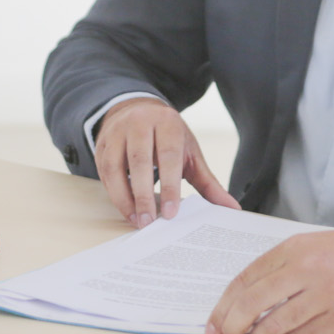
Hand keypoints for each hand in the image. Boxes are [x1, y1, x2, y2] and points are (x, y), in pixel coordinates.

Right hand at [95, 97, 237, 225]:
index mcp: (167, 122)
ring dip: (124, 198)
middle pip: (139, 161)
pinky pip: (104, 172)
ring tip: (137, 221)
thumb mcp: (190, 153)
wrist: (138, 111)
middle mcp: (139, 123)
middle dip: (143, 195)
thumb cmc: (168, 137)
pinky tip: (126, 209)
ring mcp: (117, 132)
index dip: (170, 185)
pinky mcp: (102, 144)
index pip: (168, 155)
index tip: (171, 213)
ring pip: (115, 167)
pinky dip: (114, 193)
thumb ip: (208, 182)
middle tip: (149, 222)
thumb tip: (231, 208)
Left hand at [205, 218, 333, 333]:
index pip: (244, 280)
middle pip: (252, 305)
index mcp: (295, 248)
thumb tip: (242, 303)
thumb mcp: (313, 245)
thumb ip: (279, 268)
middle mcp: (308, 269)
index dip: (223, 307)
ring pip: (275, 327)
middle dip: (233, 329)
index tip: (214, 324)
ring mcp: (327, 295)